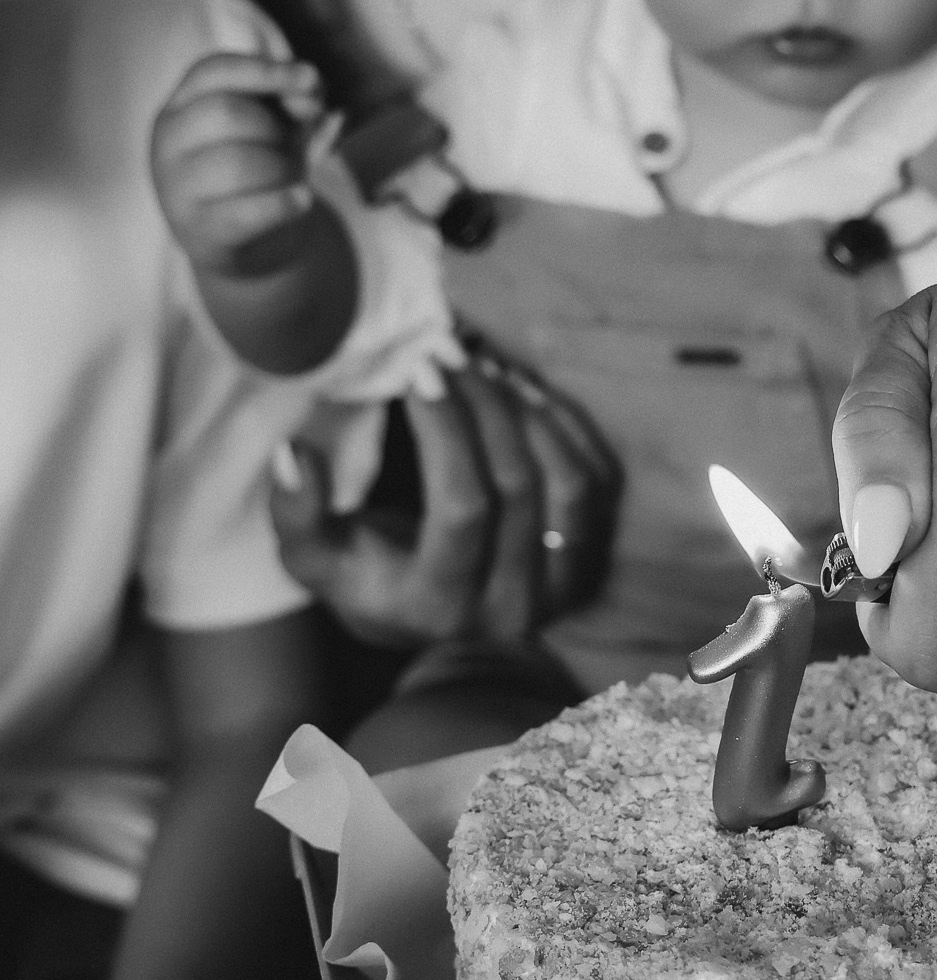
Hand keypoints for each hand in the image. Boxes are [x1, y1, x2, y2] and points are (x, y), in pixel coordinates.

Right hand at [150, 52, 325, 276]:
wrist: (252, 242)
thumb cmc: (266, 169)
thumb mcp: (286, 127)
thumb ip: (301, 102)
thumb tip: (313, 90)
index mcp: (183, 103)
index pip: (214, 70)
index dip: (264, 70)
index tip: (311, 78)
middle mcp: (168, 140)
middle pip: (225, 113)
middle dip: (274, 129)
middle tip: (289, 149)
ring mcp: (174, 186)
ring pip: (236, 164)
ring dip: (281, 169)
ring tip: (290, 179)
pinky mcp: (194, 229)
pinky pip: (244, 212)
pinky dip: (282, 204)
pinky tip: (302, 200)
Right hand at [270, 361, 620, 648]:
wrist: (435, 626)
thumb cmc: (368, 578)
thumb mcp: (316, 557)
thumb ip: (297, 512)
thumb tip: (296, 453)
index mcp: (438, 605)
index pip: (461, 508)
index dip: (448, 433)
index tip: (420, 372)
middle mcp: (510, 605)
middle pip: (516, 486)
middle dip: (484, 406)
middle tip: (452, 353)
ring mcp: (560, 588)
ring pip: (566, 482)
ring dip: (528, 411)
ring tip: (486, 366)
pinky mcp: (591, 562)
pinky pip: (596, 483)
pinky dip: (564, 426)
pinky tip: (524, 389)